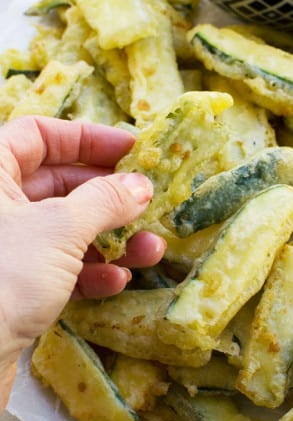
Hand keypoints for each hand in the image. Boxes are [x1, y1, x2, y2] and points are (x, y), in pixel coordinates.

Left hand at [0, 116, 165, 409]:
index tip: (132, 149)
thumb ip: (104, 200)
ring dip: (112, 239)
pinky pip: (60, 267)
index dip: (88, 138)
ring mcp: (8, 248)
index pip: (39, 135)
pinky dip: (90, 272)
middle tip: (146, 201)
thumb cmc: (2, 277)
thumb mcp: (58, 229)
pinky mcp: (16, 285)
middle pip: (60, 184)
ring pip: (67, 230)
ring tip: (149, 250)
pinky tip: (116, 281)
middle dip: (109, 196)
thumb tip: (142, 186)